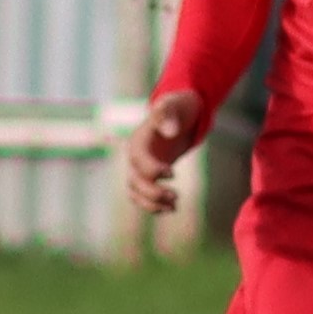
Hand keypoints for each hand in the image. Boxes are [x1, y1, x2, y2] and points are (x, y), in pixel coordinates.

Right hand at [124, 89, 205, 216]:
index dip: (152, 170)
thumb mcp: (174, 104)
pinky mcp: (148, 177)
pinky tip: (172, 209)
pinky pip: (143, 196)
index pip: (138, 160)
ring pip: (136, 193)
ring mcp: (140, 168)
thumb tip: (170, 132)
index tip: (172, 173)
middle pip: (134, 181)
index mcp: (138, 141)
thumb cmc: (176, 108)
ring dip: (152, 204)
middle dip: (153, 192)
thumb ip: (168, 114)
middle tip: (176, 196)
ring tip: (174, 207)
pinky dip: (155, 206)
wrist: (178, 114)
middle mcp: (135, 157)